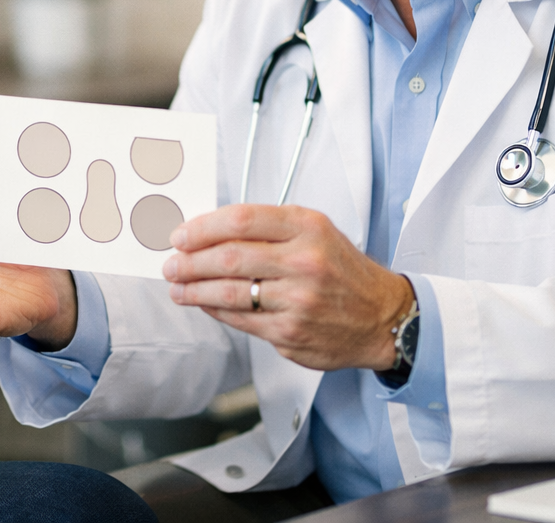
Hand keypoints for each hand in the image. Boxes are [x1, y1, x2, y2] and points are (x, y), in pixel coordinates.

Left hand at [161, 203, 413, 370]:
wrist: (383, 316)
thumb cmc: (342, 270)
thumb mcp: (314, 231)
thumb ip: (267, 227)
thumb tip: (208, 232)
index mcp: (307, 228)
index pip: (241, 221)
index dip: (202, 228)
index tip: (180, 235)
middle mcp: (304, 263)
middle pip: (229, 257)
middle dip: (189, 261)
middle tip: (171, 263)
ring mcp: (297, 301)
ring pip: (228, 292)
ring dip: (193, 289)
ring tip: (177, 287)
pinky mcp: (290, 333)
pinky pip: (239, 319)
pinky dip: (215, 310)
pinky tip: (204, 304)